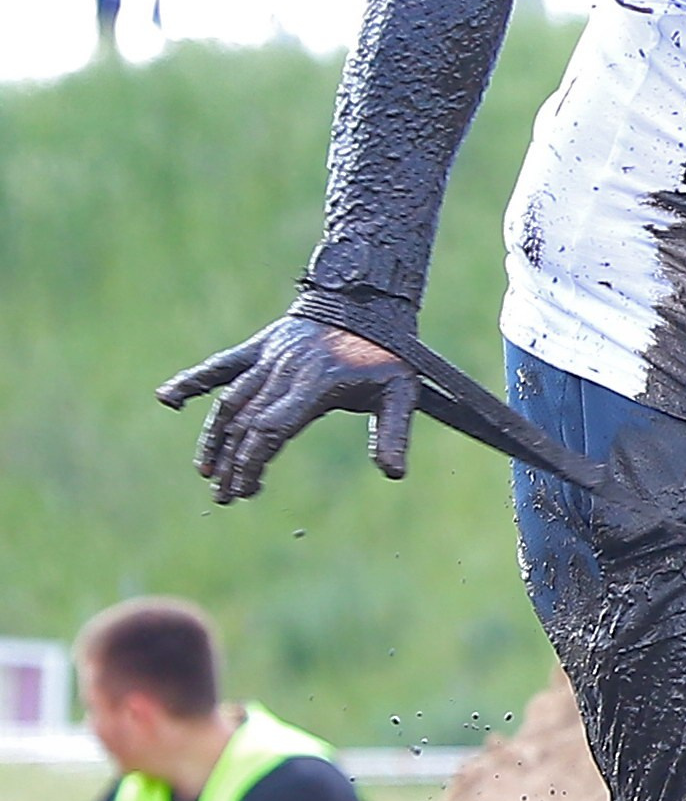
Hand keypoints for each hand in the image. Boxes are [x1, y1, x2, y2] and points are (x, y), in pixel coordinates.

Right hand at [158, 315, 418, 503]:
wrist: (365, 303)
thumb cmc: (386, 355)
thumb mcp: (401, 393)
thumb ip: (394, 434)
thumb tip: (394, 475)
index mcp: (315, 384)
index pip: (272, 427)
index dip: (254, 459)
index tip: (245, 488)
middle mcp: (284, 370)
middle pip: (248, 422)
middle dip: (233, 462)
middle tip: (225, 497)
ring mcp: (267, 358)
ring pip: (231, 401)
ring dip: (215, 439)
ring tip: (207, 473)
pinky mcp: (257, 349)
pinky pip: (221, 365)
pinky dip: (193, 380)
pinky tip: (167, 399)